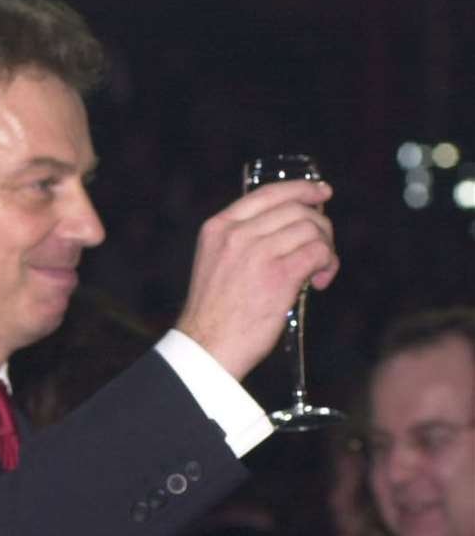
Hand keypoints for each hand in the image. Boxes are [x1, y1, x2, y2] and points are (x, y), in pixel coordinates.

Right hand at [175, 178, 338, 378]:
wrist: (206, 347)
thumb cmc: (214, 314)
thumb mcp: (216, 262)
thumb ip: (242, 241)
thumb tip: (288, 228)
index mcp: (219, 228)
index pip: (269, 193)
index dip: (301, 189)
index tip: (321, 193)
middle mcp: (237, 234)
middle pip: (296, 209)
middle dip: (320, 226)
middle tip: (322, 249)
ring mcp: (258, 253)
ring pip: (312, 229)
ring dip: (326, 248)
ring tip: (319, 272)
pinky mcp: (280, 275)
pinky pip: (318, 252)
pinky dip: (328, 264)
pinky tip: (318, 281)